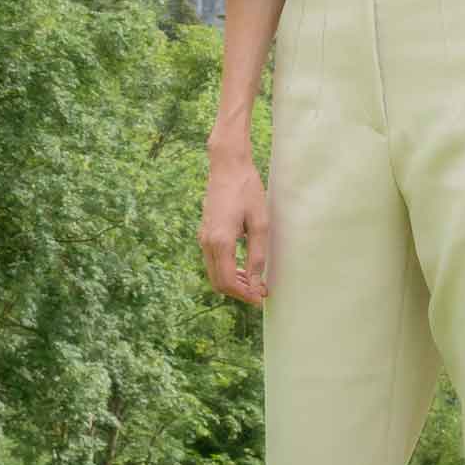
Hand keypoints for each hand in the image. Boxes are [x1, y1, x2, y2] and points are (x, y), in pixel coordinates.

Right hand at [199, 143, 270, 304]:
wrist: (228, 167)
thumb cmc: (247, 190)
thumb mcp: (260, 222)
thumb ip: (258, 253)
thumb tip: (257, 281)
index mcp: (220, 241)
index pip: (228, 281)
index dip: (244, 294)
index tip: (260, 298)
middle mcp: (207, 243)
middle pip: (218, 282)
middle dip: (239, 291)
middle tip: (260, 293)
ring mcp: (203, 238)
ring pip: (215, 273)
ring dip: (233, 282)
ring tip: (256, 283)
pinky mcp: (205, 233)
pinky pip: (214, 261)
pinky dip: (228, 270)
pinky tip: (245, 268)